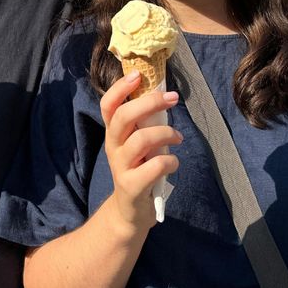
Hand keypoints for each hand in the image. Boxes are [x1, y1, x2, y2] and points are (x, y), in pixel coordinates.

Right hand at [100, 71, 181, 232]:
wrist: (130, 212)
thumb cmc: (139, 169)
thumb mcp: (137, 144)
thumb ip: (144, 123)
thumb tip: (163, 95)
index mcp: (113, 133)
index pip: (108, 105)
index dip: (119, 88)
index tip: (138, 75)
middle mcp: (113, 146)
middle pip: (123, 117)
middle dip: (149, 103)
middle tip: (172, 98)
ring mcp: (120, 167)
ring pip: (141, 140)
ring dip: (165, 133)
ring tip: (178, 137)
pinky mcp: (131, 186)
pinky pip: (154, 166)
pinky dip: (170, 161)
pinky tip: (174, 163)